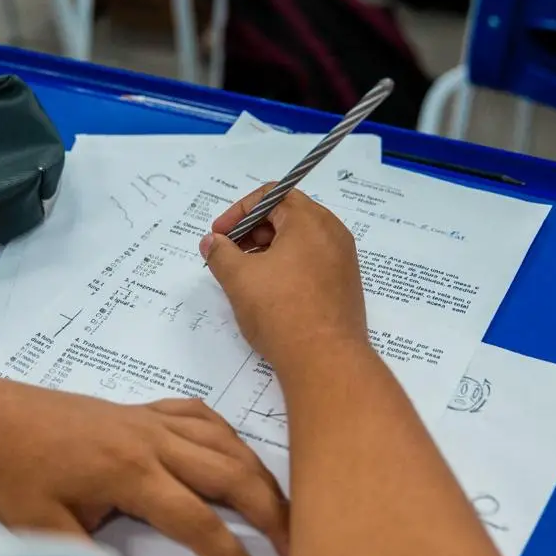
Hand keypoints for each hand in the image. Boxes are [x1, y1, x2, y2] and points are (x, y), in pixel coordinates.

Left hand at [0, 378, 288, 555]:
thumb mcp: (42, 528)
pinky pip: (200, 415)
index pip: (201, 524)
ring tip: (281, 509)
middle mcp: (152, 442)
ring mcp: (149, 420)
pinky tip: (234, 454)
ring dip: (259, 474)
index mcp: (132, 474)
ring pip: (226, 442)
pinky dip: (227, 434)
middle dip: (273, 513)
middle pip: (233, 475)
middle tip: (297, 549)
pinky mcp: (141, 408)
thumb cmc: (11, 473)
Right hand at [201, 184, 368, 373]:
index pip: (271, 195)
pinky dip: (286, 266)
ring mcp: (343, 260)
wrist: (325, 360)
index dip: (238, 212)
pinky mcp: (344, 285)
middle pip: (287, 215)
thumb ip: (219, 253)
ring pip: (299, 241)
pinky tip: (268, 291)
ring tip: (244, 275)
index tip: (218, 235)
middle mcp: (332, 233)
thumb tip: (211, 242)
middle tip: (227, 254)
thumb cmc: (281, 310)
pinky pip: (312, 262)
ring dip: (267, 250)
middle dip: (251, 231)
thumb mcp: (239, 278)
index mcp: (310, 220)